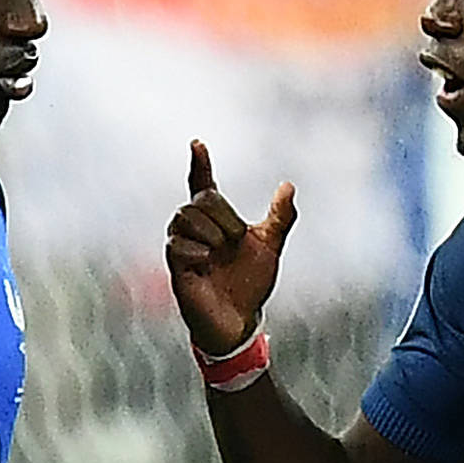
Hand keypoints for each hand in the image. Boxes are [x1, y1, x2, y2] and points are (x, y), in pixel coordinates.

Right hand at [166, 139, 296, 355]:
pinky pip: (177, 244)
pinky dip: (197, 250)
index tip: (197, 143)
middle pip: (201, 199)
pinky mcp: (175, 266)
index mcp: (215, 220)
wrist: (240, 319)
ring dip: (210, 232)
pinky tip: (206, 262)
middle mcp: (195, 228)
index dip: (200, 164)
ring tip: (220, 252)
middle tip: (235, 241)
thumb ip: (279, 217)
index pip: (202, 184)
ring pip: (185, 216)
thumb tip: (288, 186)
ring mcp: (182, 246)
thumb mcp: (270, 246)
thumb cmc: (250, 282)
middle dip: (224, 215)